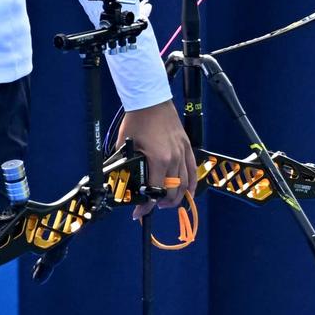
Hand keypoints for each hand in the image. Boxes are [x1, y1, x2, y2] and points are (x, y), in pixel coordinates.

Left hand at [116, 102, 198, 217]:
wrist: (150, 100)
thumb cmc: (137, 120)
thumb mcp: (125, 146)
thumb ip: (126, 165)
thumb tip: (121, 179)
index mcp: (158, 159)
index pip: (154, 191)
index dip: (146, 206)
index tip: (139, 214)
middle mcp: (173, 158)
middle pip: (172, 191)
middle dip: (162, 203)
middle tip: (151, 207)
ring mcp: (182, 152)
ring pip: (185, 183)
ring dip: (176, 196)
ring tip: (166, 202)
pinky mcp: (186, 146)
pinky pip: (193, 169)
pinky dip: (192, 183)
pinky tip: (189, 192)